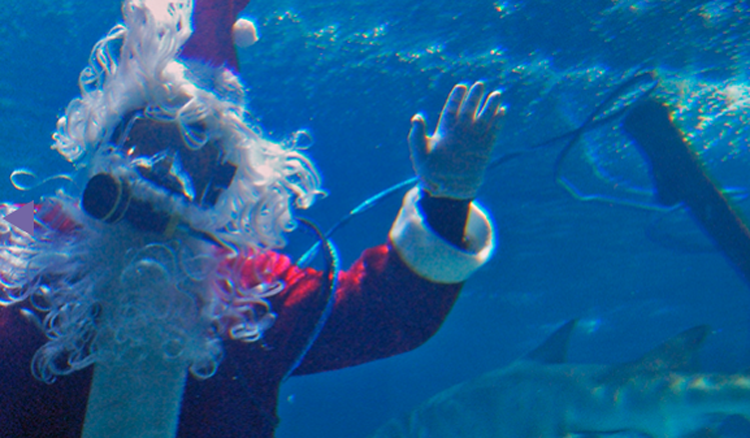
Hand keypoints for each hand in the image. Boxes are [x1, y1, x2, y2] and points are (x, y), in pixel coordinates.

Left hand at [408, 81, 504, 199]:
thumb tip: (416, 117)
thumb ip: (416, 136)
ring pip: (483, 119)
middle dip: (474, 97)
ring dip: (489, 107)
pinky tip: (502, 111)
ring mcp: (473, 141)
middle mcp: (460, 133)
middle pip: (469, 110)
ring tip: (496, 94)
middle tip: (480, 84)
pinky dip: (497, 123)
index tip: (462, 86)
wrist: (446, 193)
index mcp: (444, 131)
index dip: (457, 98)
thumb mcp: (419, 154)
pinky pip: (492, 133)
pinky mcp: (484, 151)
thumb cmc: (429, 174)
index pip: (452, 109)